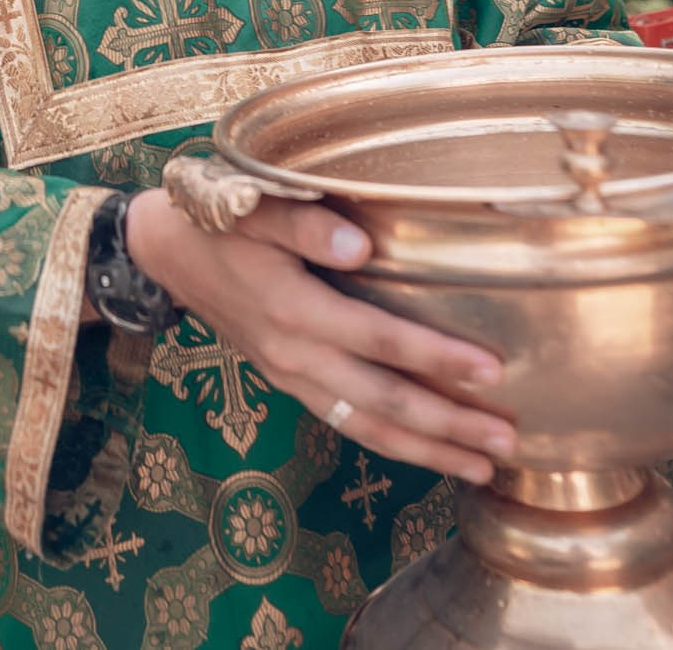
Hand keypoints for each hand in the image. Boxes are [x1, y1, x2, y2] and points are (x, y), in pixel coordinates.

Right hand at [126, 188, 514, 483]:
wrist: (164, 253)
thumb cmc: (217, 220)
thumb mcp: (253, 206)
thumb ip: (307, 221)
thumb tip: (364, 244)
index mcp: (293, 309)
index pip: (379, 342)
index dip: (436, 359)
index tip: (492, 371)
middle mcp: (295, 356)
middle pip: (383, 403)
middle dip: (448, 426)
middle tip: (507, 441)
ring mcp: (291, 377)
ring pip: (366, 427)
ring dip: (427, 451)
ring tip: (483, 466)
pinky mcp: (289, 383)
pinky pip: (347, 424)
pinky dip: (391, 443)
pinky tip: (429, 452)